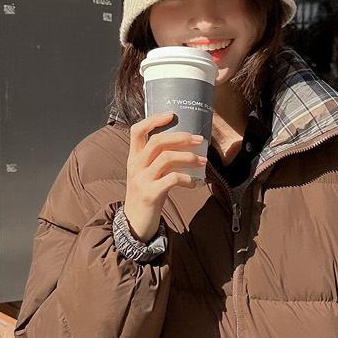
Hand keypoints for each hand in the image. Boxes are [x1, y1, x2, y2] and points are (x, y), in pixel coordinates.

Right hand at [124, 112, 205, 240]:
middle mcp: (135, 166)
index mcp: (134, 158)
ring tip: (203, 162)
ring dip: (189, 158)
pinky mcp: (150, 194)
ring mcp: (141, 179)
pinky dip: (187, 179)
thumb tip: (185, 146)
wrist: (136, 223)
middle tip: (199, 139)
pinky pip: (172, 179)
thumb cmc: (147, 195)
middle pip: (157, 141)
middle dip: (181, 137)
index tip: (171, 114)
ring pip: (167, 158)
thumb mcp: (147, 174)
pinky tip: (194, 183)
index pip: (137, 131)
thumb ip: (158, 160)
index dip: (153, 119)